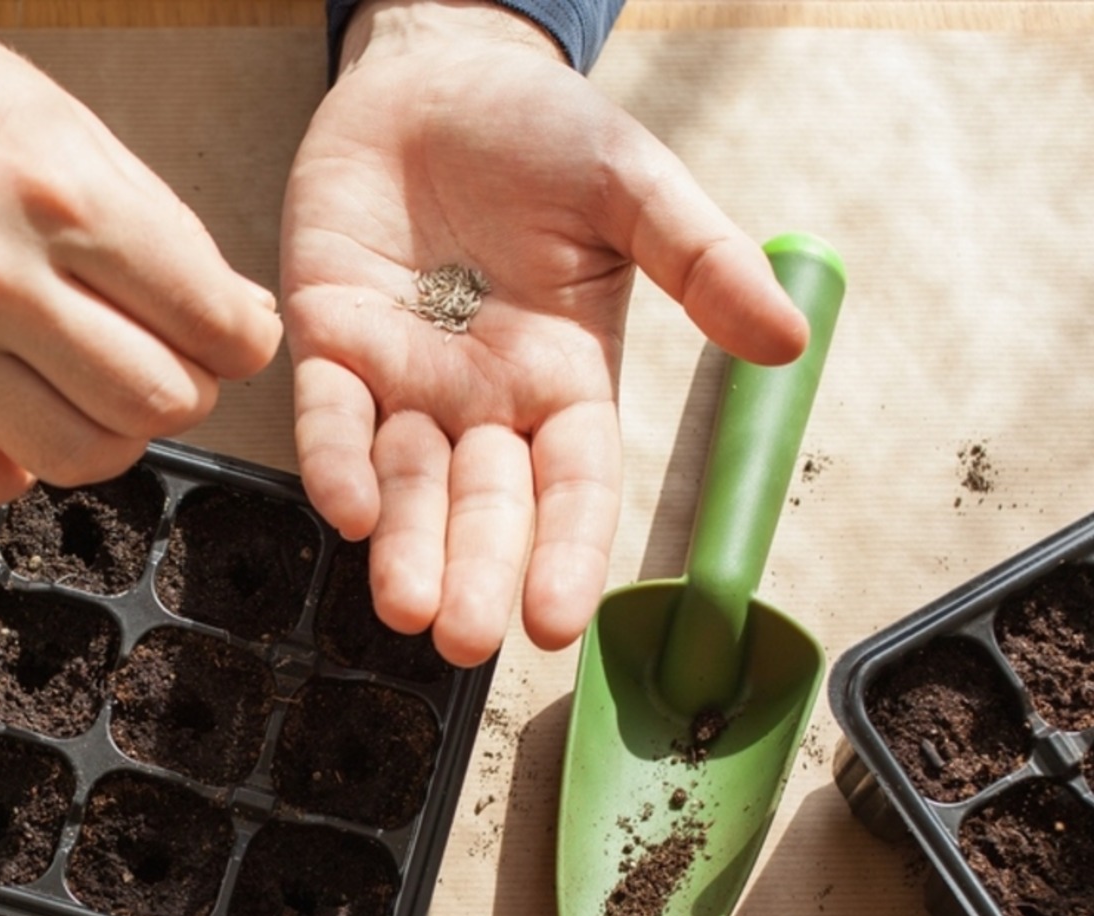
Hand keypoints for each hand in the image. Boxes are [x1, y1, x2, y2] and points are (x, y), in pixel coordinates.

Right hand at [0, 0, 281, 512]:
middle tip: (161, 364)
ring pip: (76, 455)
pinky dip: (12, 467)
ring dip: (107, 436)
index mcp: (58, 193)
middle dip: (181, 390)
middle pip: (156, 402)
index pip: (212, 325)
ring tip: (89, 393)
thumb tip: (234, 318)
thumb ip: (155, 228)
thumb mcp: (60, 124)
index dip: (238, 342)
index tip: (227, 339)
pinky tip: (9, 416)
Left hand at [280, 0, 807, 666]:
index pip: (572, 487)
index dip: (567, 553)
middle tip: (464, 640)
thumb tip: (787, 341)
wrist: (436, 75)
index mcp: (564, 379)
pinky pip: (328, 413)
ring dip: (401, 545)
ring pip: (403, 479)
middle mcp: (481, 397)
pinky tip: (345, 509)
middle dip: (474, 571)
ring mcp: (401, 374)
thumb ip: (700, 261)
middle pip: (483, 504)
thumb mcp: (634, 189)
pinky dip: (334, 458)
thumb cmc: (542, 131)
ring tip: (404, 608)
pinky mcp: (328, 338)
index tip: (559, 623)